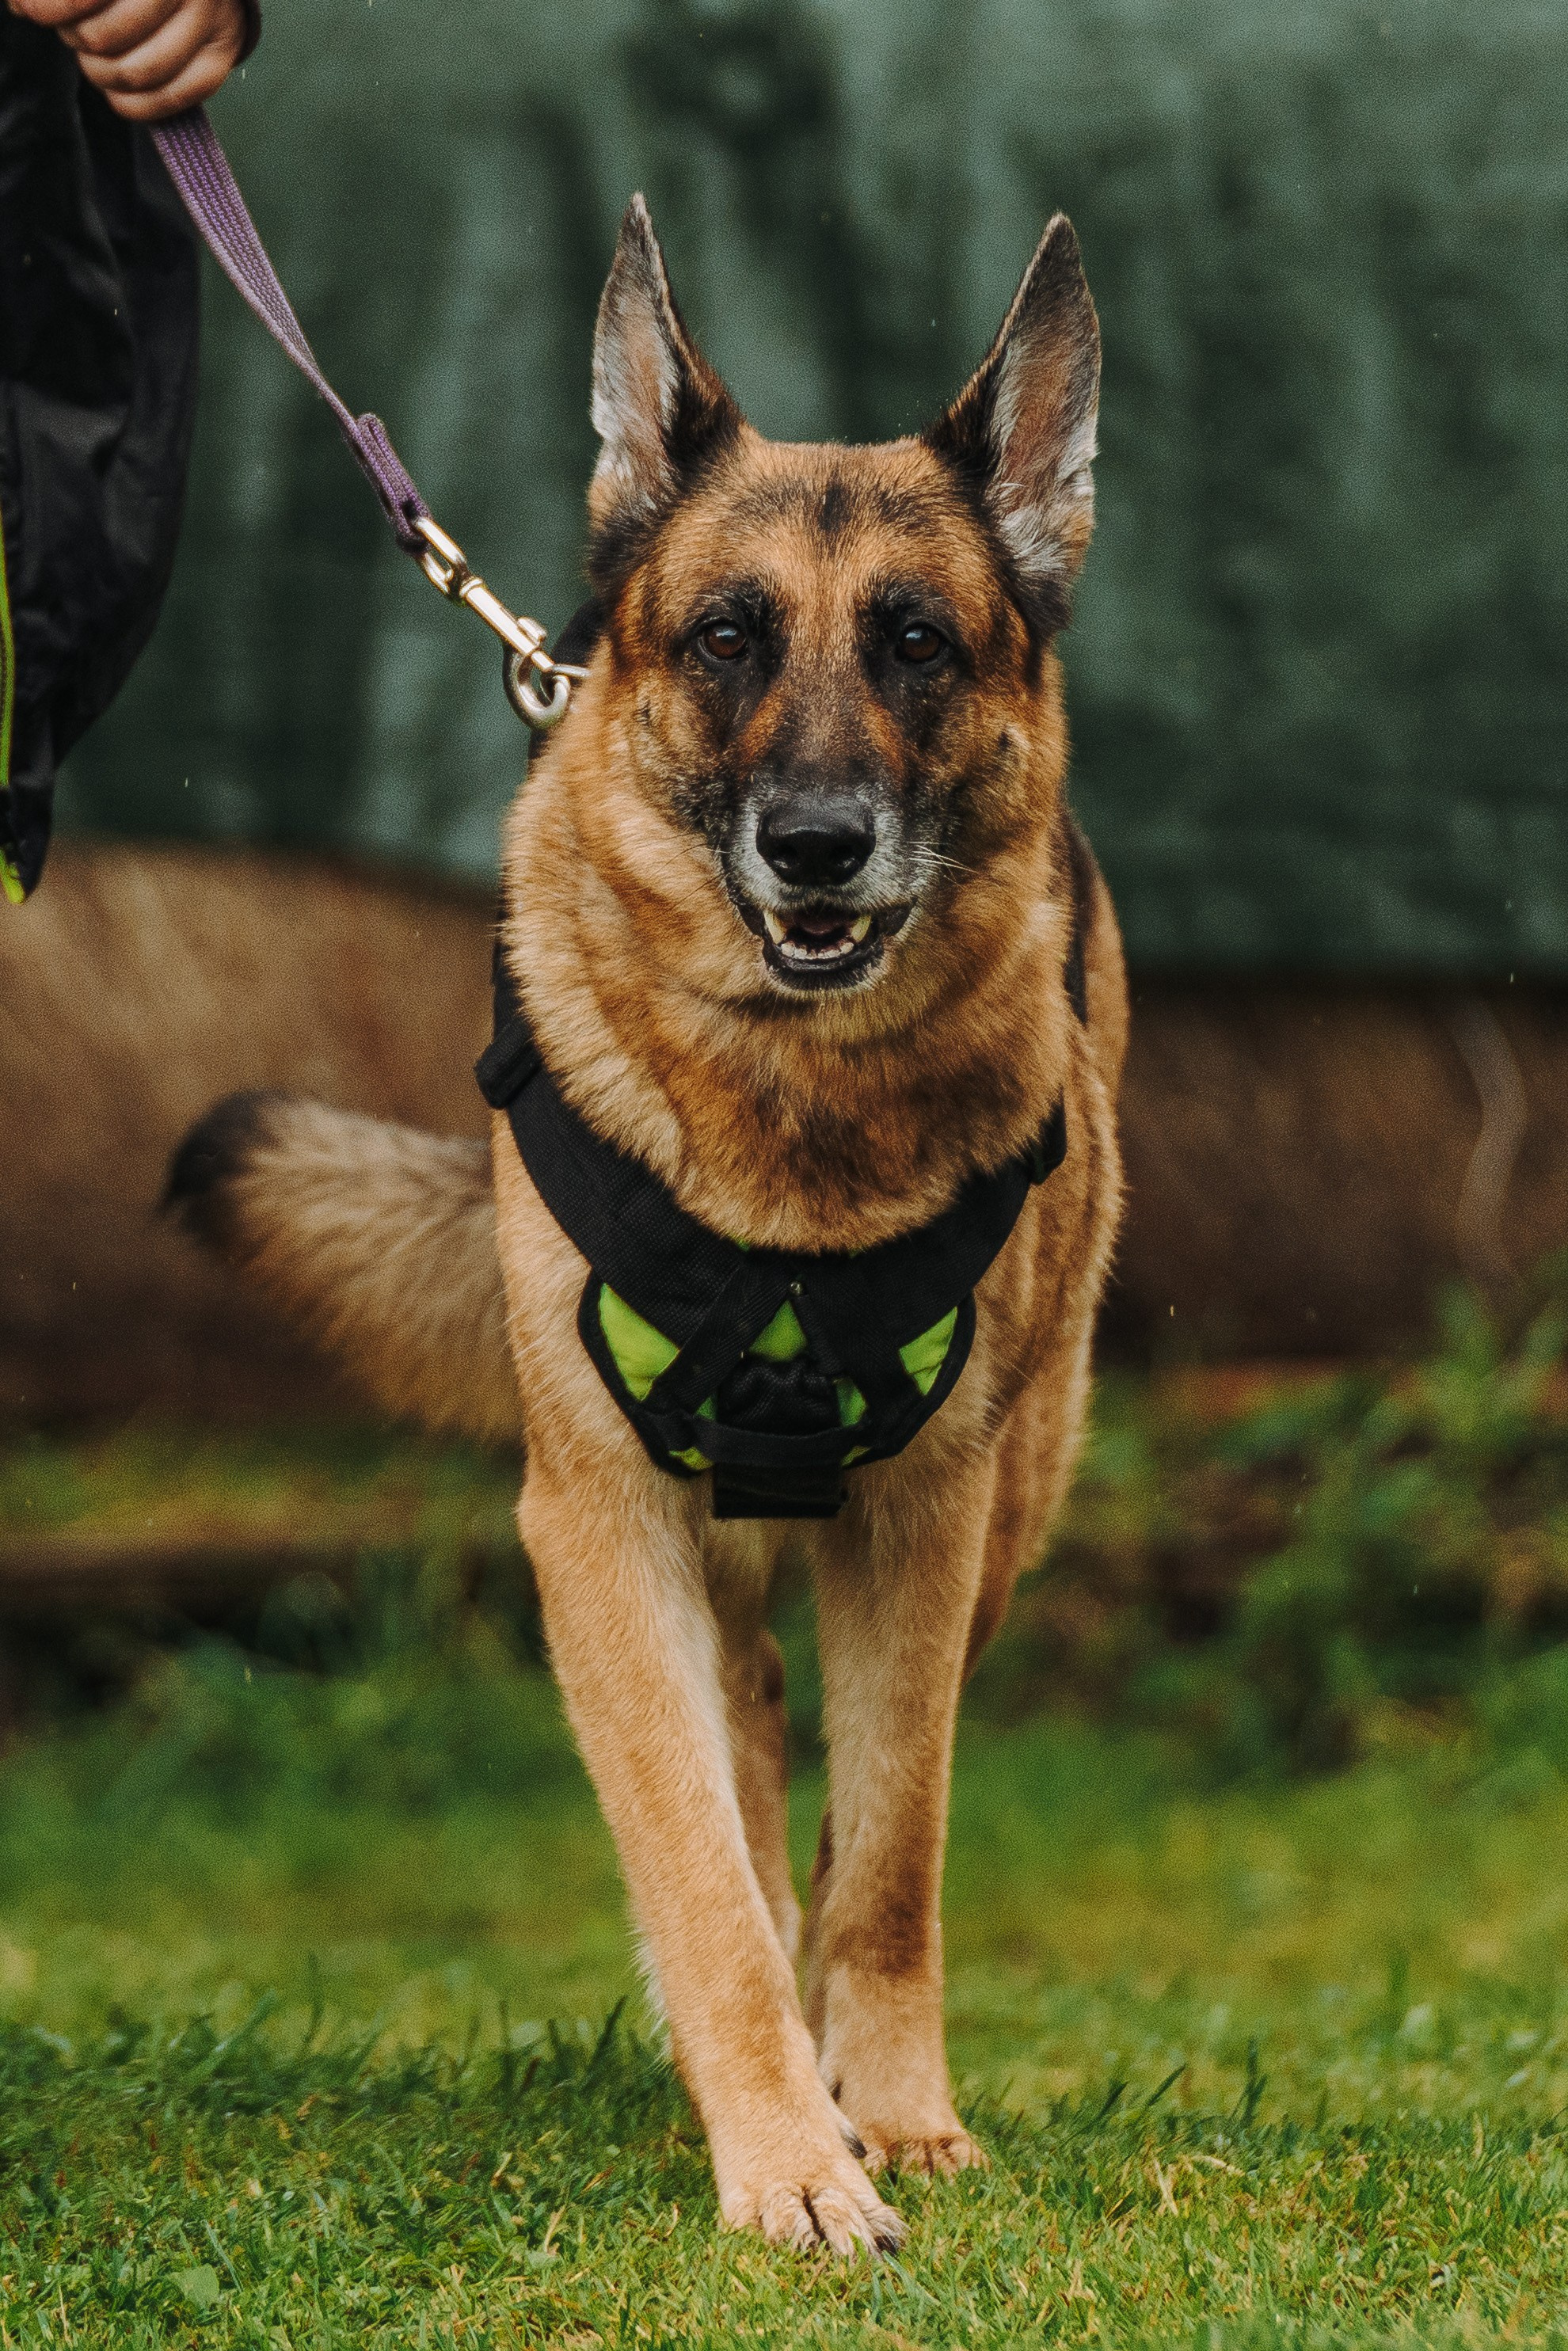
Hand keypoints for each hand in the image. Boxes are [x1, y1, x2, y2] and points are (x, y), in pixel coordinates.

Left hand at [8, 0, 248, 120]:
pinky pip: (168, 99)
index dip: (53, 7)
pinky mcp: (218, 60)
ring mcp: (208, 22)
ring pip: (136, 72)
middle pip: (105, 36)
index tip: (31, 12)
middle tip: (73, 33)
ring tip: (93, 59)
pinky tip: (115, 90)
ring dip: (101, 73)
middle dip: (77, 41)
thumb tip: (18, 5)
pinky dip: (132, 104)